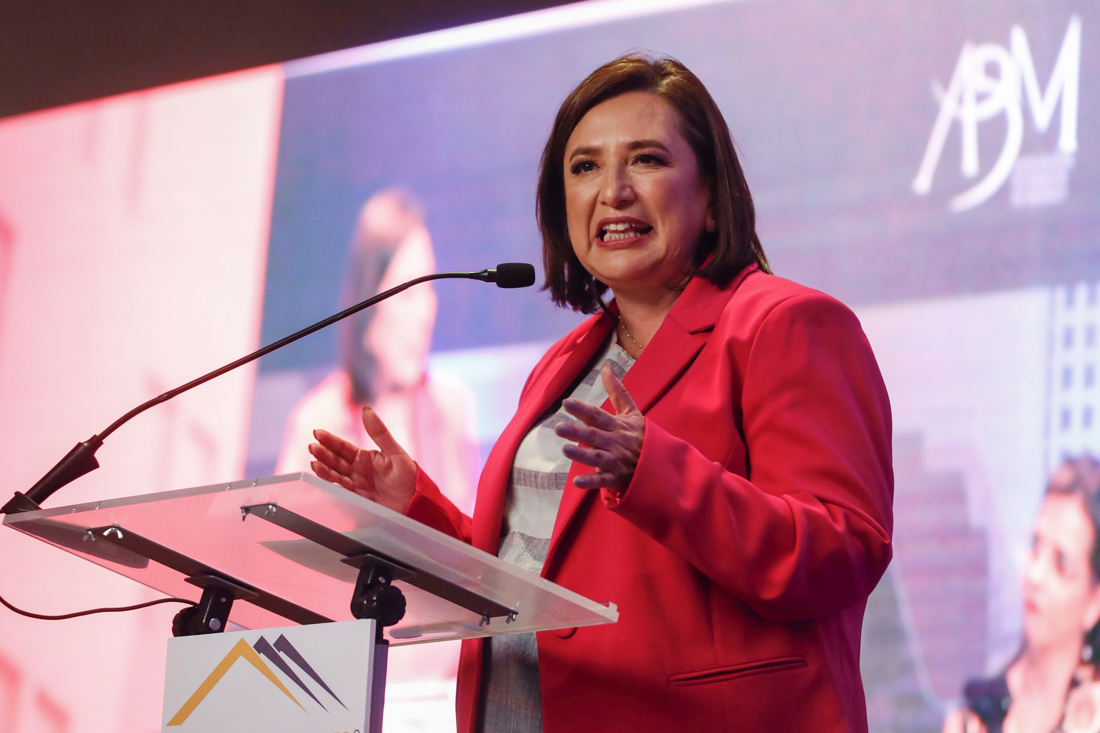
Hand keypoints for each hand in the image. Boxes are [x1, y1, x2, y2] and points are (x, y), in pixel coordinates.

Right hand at [308, 407, 416, 513]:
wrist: (416, 503)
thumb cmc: (409, 477)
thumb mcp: (395, 452)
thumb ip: (379, 432)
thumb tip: (366, 409)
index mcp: (365, 458)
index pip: (342, 447)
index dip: (329, 440)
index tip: (317, 433)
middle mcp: (357, 471)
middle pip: (335, 461)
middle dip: (323, 454)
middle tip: (313, 447)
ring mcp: (356, 485)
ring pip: (335, 476)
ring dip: (324, 470)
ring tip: (315, 463)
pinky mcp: (357, 500)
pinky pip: (343, 492)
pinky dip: (335, 486)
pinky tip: (330, 481)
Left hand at [555, 363, 644, 493]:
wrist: (659, 463)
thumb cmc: (641, 436)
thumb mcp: (631, 412)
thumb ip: (617, 391)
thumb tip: (606, 367)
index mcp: (617, 425)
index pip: (598, 416)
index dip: (583, 409)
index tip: (566, 403)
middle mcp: (615, 442)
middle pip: (594, 436)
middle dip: (577, 432)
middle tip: (559, 428)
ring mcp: (616, 461)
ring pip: (597, 458)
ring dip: (582, 454)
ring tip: (565, 450)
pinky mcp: (616, 478)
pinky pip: (603, 481)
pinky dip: (591, 482)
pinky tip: (577, 482)